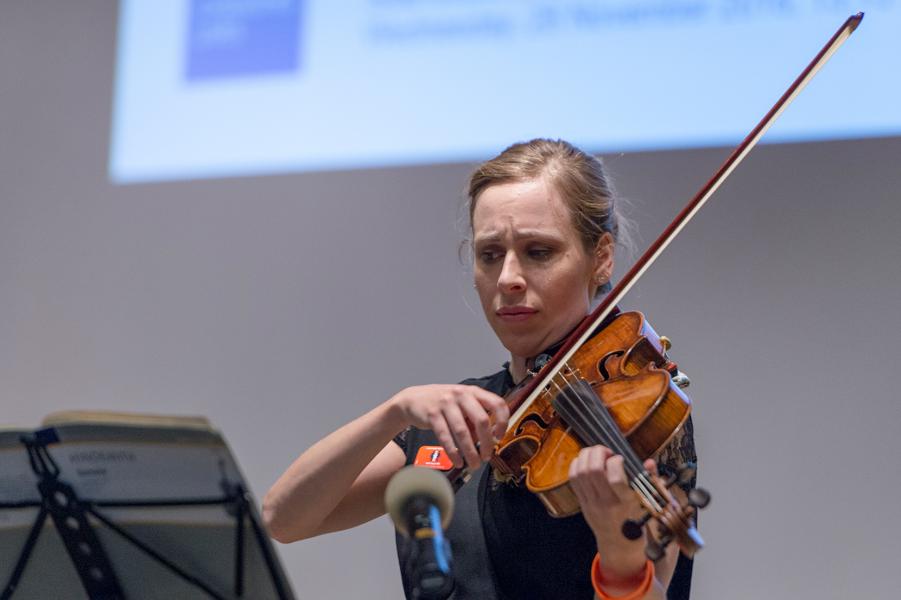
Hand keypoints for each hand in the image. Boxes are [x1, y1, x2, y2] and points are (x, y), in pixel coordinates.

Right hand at [391, 384, 509, 469]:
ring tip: (474, 464)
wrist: (413, 399)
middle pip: (481, 420)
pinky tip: (458, 461)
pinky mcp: (432, 414)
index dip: (502, 421)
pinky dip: (453, 452)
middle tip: (486, 457)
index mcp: (473, 391)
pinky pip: (445, 437)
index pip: (496, 403)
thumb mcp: (462, 405)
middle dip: (486, 442)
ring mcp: (445, 403)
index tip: (500, 436)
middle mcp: (461, 395)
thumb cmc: (443, 404)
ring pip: (462, 432)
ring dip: (470, 452)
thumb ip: (474, 419)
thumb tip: (486, 440)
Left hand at [569, 446, 652, 578]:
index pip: (615, 479)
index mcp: (625, 503)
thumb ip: (649, 481)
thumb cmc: (637, 521)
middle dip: (598, 452)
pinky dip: (577, 464)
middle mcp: (606, 503)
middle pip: (593, 471)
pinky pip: (573, 479)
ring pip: (581, 472)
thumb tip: (649, 462)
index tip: (620, 459)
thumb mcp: (647, 503)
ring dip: (586, 455)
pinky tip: (586, 461)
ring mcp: (591, 503)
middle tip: (606, 451)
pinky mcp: (582, 503)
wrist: (619, 544)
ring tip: (596, 453)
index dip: (616, 462)